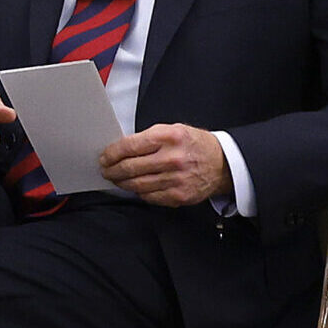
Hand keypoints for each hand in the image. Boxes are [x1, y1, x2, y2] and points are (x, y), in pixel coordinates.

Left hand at [99, 124, 227, 206]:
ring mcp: (175, 179)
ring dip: (122, 183)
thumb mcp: (173, 130)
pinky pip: (149, 196)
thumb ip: (148, 138)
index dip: (111, 154)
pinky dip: (138, 192)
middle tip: (105, 170)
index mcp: (169, 137)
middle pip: (129, 168)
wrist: (222, 164)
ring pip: (136, 185)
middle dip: (112, 170)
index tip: (104, 157)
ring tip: (116, 179)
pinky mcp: (178, 195)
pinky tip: (136, 186)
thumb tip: (121, 149)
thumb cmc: (194, 145)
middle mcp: (172, 158)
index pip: (129, 146)